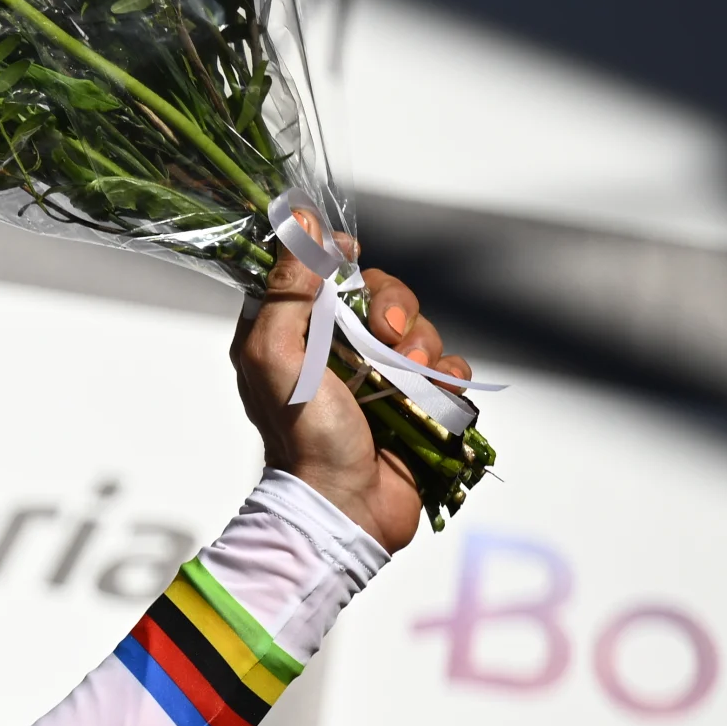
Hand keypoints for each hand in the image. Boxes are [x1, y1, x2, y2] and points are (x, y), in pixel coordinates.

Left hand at [231, 238, 462, 553]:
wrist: (347, 506)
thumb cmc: (303, 437)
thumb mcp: (278, 356)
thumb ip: (287, 288)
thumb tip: (299, 220)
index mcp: (291, 334)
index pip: (322, 271)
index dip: (341, 260)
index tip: (350, 261)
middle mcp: (334, 348)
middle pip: (381, 292)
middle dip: (393, 306)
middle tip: (386, 336)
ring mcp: (379, 374)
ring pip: (419, 326)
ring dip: (419, 347)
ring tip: (404, 379)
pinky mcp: (417, 400)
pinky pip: (448, 365)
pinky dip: (445, 377)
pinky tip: (428, 398)